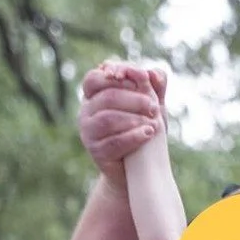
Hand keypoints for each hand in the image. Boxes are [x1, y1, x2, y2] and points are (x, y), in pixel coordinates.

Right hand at [78, 58, 168, 186]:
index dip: (114, 75)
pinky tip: (149, 134)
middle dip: (133, 100)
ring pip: (107, 119)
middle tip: (154, 107)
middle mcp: (86, 112)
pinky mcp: (96, 152)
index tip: (139, 78)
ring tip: (153, 123)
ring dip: (133, 118)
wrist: (137, 167)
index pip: (94, 79)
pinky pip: (113, 142)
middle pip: (106, 98)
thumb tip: (151, 72)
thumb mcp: (150, 105)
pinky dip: (133, 136)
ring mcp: (88, 133)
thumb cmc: (141, 128)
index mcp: (93, 95)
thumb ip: (154, 86)